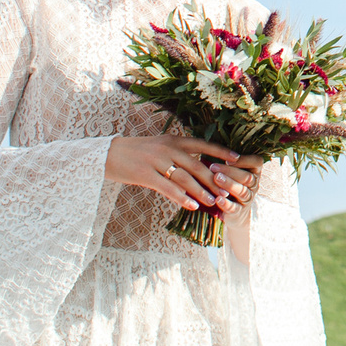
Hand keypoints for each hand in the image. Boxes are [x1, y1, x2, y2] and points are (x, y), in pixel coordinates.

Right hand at [105, 133, 247, 214]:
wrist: (107, 155)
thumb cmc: (136, 153)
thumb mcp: (159, 147)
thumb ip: (177, 154)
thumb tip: (198, 168)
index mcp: (173, 140)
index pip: (202, 145)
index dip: (221, 152)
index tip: (238, 159)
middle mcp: (167, 148)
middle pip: (196, 165)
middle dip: (214, 180)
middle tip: (228, 191)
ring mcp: (156, 161)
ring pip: (184, 178)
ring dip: (201, 191)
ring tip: (214, 202)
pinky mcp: (145, 174)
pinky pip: (167, 188)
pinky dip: (181, 197)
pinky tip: (192, 206)